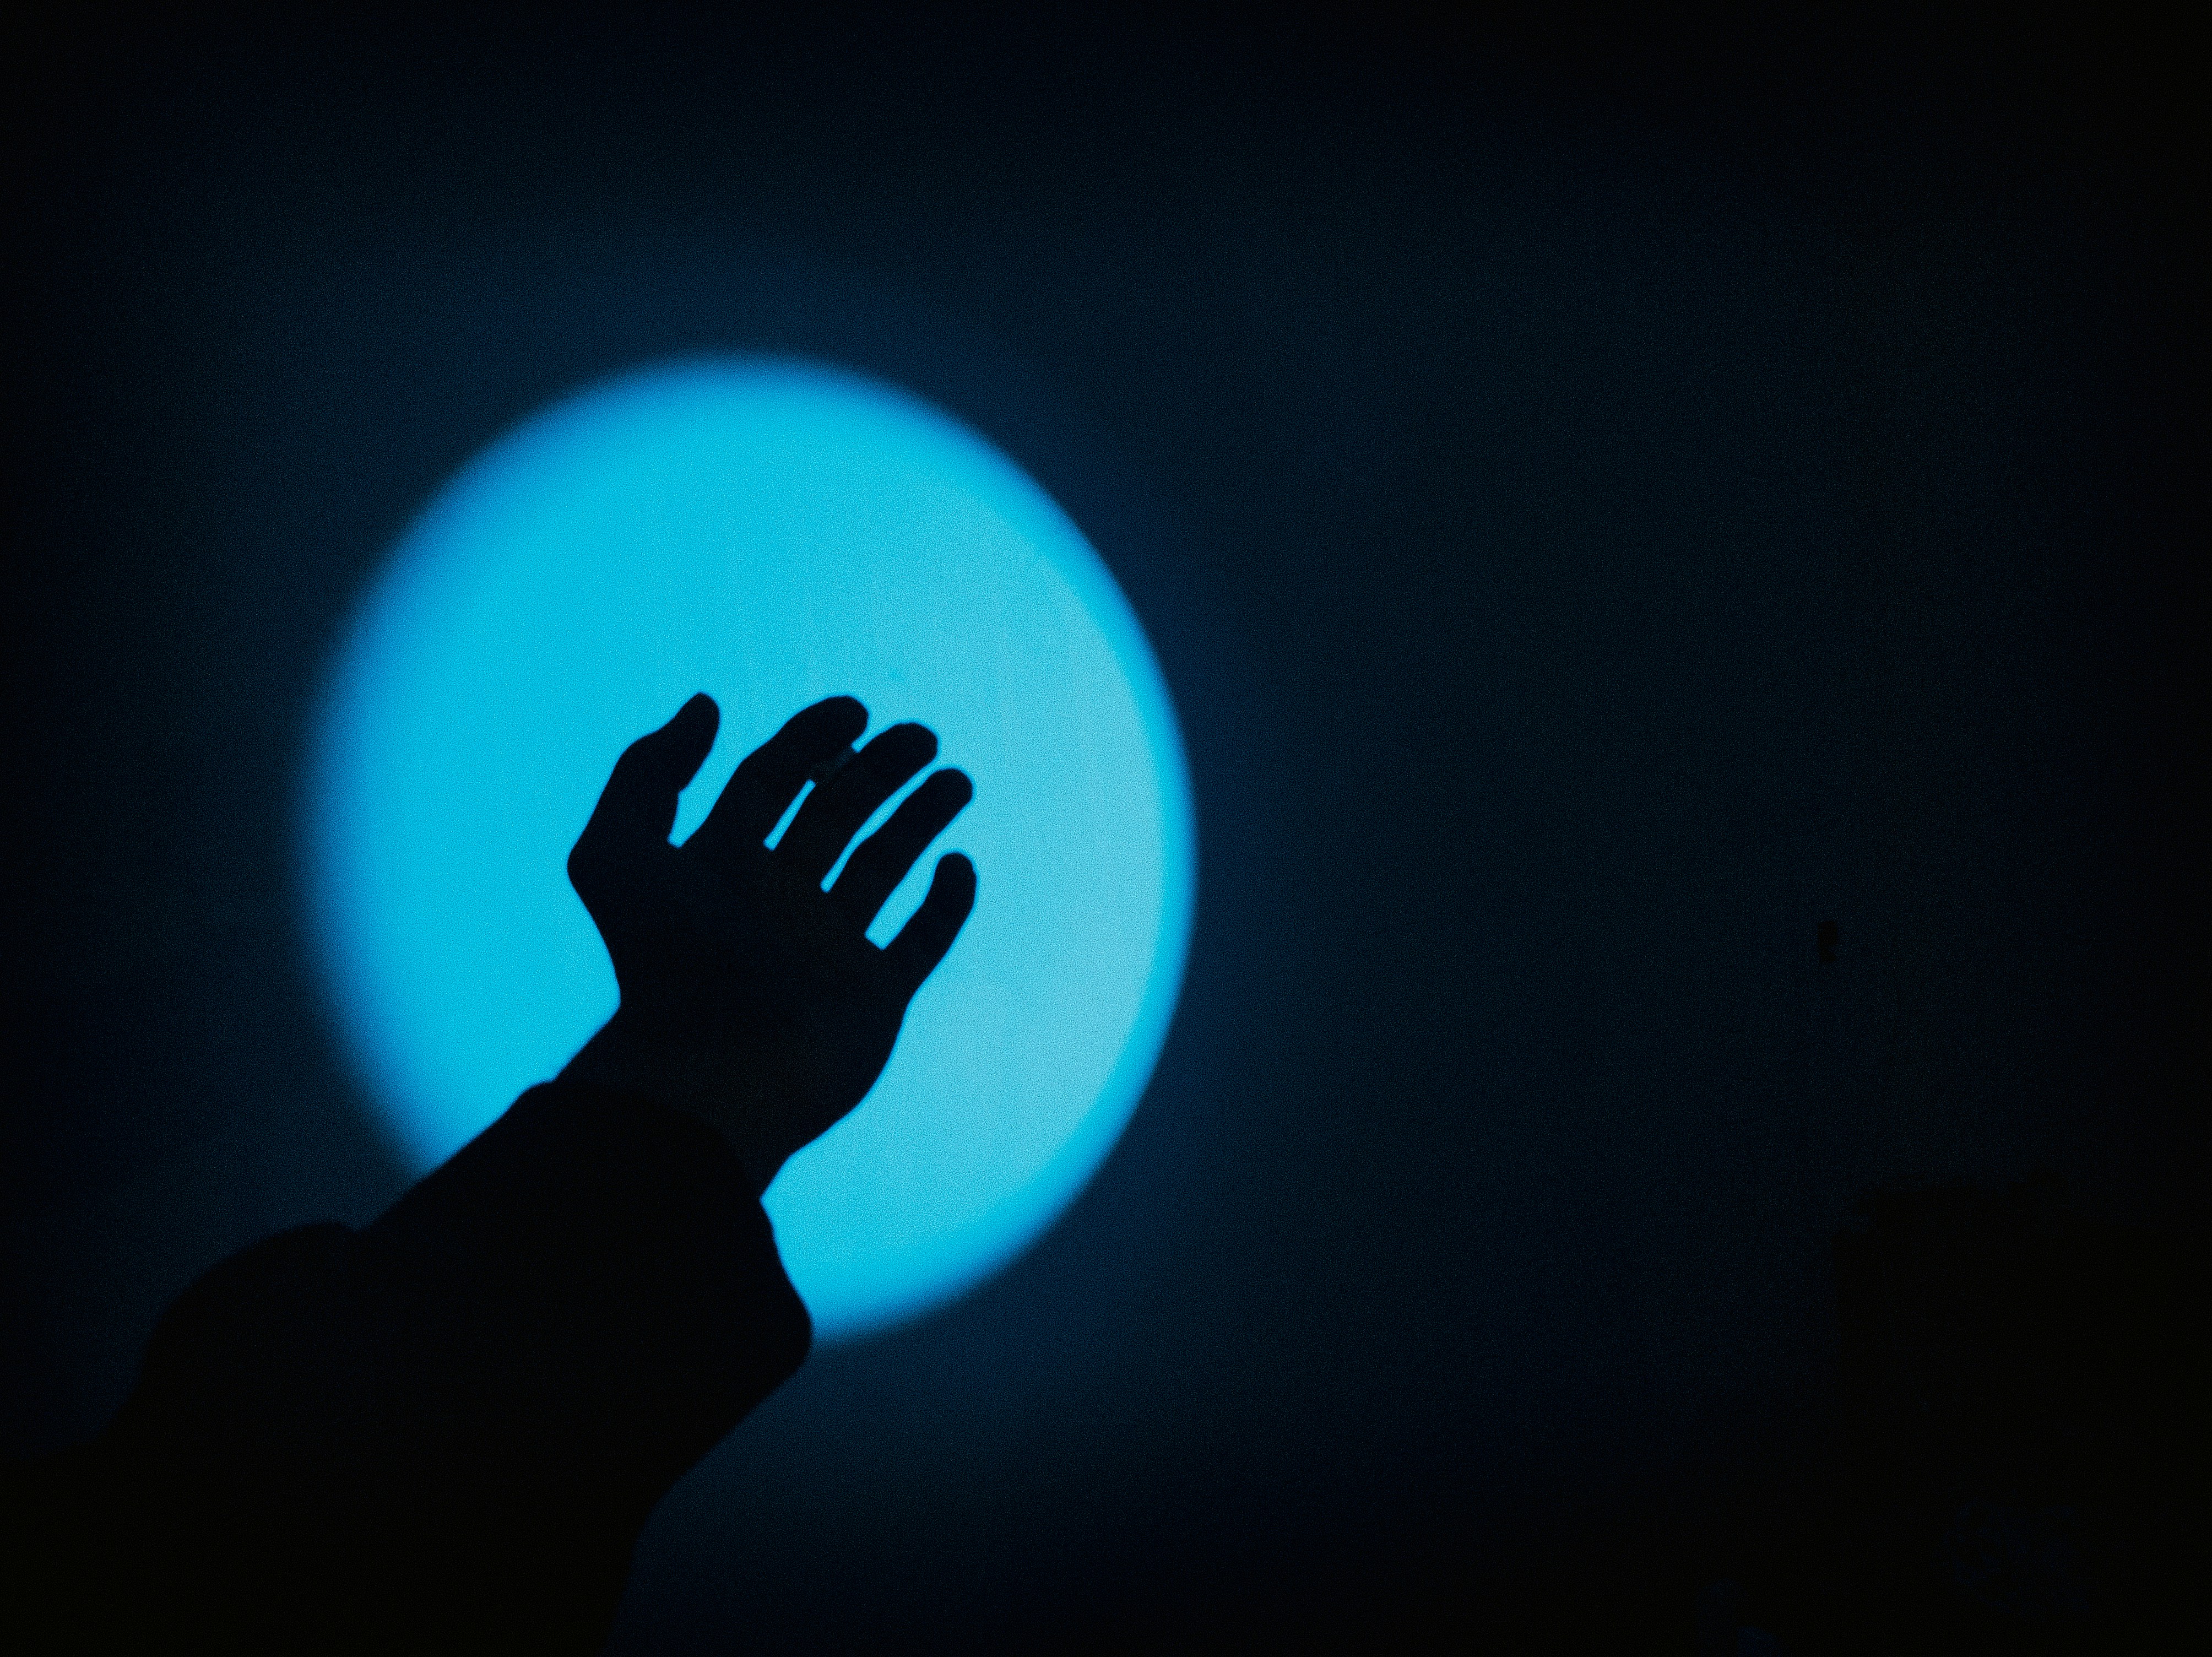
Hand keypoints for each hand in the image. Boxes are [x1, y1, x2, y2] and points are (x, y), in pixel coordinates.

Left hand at [558, 694, 975, 1194]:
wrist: (710, 1071)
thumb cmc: (663, 963)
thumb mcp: (616, 853)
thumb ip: (646, 772)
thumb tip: (705, 705)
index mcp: (721, 867)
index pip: (771, 780)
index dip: (809, 737)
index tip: (855, 709)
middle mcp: (775, 902)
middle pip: (834, 813)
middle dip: (878, 769)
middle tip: (920, 737)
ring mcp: (827, 951)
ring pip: (884, 865)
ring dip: (921, 816)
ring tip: (956, 779)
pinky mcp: (873, 997)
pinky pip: (921, 941)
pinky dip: (947, 902)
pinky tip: (958, 863)